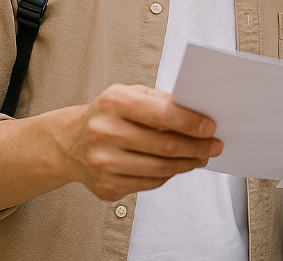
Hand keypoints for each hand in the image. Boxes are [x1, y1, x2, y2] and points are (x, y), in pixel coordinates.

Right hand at [61, 84, 222, 199]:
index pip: (162, 114)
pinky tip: (177, 167)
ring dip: (187, 164)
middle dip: (197, 147)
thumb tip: (198, 115)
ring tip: (201, 157)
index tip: (211, 127)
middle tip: (214, 146)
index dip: (191, 122)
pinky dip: (168, 175)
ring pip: (160, 169)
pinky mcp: (106, 187)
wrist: (69, 143)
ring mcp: (103, 163)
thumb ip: (161, 102)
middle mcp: (105, 132)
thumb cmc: (108, 115)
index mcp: (114, 102)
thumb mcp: (130, 95)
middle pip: (164, 146)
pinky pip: (149, 183)